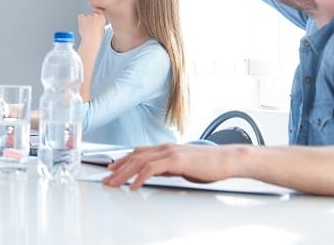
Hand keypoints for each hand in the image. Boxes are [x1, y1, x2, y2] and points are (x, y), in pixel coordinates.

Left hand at [77, 12, 105, 47]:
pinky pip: (80, 16)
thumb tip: (97, 24)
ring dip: (86, 21)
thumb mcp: (102, 29)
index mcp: (102, 18)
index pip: (99, 11)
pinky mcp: (82, 18)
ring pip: (86, 16)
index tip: (96, 19)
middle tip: (90, 26)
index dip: (97, 15)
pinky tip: (81, 24)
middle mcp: (95, 15)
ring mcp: (88, 16)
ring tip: (86, 29)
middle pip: (92, 14)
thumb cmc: (97, 37)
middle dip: (91, 19)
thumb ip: (99, 24)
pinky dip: (80, 19)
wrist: (91, 39)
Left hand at [102, 143, 235, 189]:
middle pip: (135, 156)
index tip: (111, 169)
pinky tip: (134, 186)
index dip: (122, 160)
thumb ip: (167, 168)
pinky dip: (140, 177)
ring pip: (140, 161)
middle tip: (107, 179)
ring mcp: (170, 152)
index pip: (138, 152)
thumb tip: (154, 174)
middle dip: (118, 168)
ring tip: (114, 183)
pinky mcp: (176, 160)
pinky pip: (152, 168)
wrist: (226, 159)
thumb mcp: (182, 166)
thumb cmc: (208, 164)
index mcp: (166, 148)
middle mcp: (165, 148)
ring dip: (124, 173)